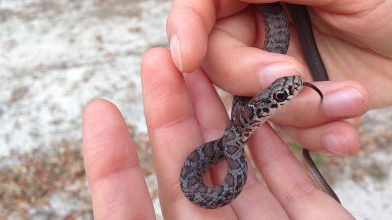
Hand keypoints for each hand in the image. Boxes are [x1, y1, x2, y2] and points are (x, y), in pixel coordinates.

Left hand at [82, 48, 353, 218]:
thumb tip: (117, 219)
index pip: (132, 218)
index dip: (113, 172)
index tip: (102, 113)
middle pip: (189, 177)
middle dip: (173, 117)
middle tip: (160, 61)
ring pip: (238, 170)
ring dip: (222, 119)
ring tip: (205, 70)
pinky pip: (289, 179)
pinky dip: (274, 143)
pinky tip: (259, 109)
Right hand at [167, 0, 391, 155]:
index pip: (202, 6)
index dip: (186, 28)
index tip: (186, 56)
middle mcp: (260, 26)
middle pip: (218, 59)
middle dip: (255, 77)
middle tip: (295, 78)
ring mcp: (276, 67)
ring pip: (252, 101)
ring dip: (296, 111)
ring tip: (349, 102)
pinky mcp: (298, 101)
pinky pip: (285, 128)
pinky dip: (314, 135)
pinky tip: (346, 133)